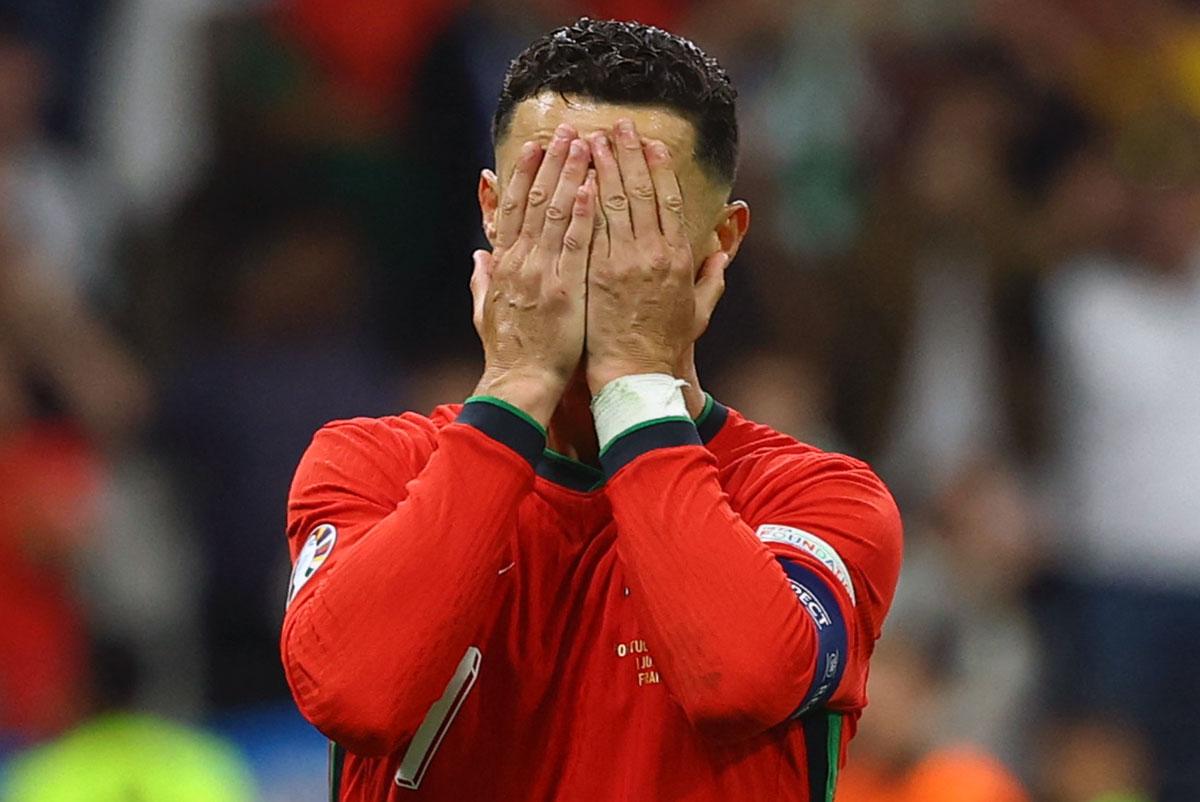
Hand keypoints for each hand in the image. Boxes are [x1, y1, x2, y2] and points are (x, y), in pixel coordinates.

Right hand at [471, 125, 596, 425]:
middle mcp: (521, 262)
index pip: (514, 208)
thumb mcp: (486, 311)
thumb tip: (478, 255)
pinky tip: (593, 187)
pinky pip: (575, 244)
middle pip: (535, 200)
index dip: (525, 173)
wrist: (520, 383)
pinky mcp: (564, 290)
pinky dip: (582, 214)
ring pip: (556, 213)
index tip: (536, 144)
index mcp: (505, 265)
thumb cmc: (509, 351)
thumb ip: (482, 280)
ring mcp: (542, 273)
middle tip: (568, 129)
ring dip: (571, 175)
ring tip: (584, 143)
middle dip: (552, 161)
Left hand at [584, 120, 729, 394]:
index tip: (649, 142)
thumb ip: (711, 280)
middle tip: (617, 125)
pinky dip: (584, 197)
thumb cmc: (665, 346)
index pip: (669, 200)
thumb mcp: (697, 311)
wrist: (635, 374)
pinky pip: (591, 226)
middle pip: (641, 191)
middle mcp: (654, 253)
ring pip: (614, 201)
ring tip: (591, 138)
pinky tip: (576, 175)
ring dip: (602, 165)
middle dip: (629, 153)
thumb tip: (722, 256)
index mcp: (679, 258)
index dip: (658, 168)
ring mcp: (625, 261)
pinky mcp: (598, 272)